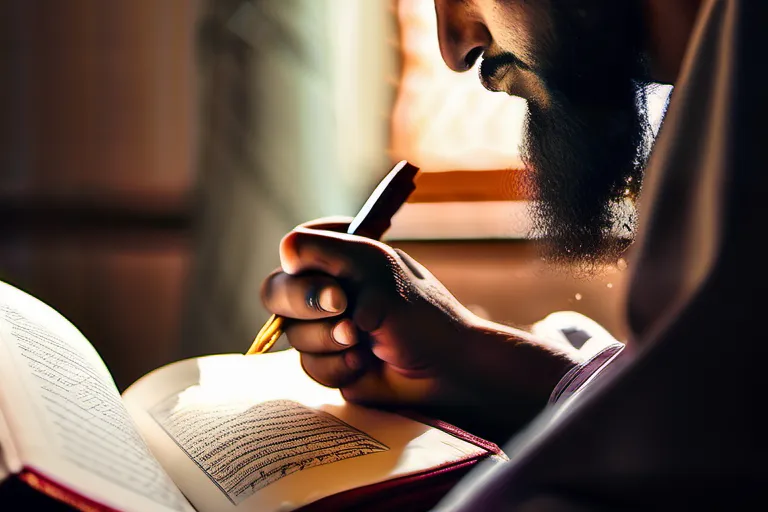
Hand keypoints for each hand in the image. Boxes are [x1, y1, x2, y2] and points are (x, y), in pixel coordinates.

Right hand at [261, 217, 580, 439]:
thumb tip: (286, 252)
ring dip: (328, 337)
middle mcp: (329, 290)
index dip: (302, 266)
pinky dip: (336, 366)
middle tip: (342, 306)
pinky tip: (364, 363)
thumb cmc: (419, 314)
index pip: (293, 252)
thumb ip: (325, 250)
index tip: (331, 275)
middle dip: (306, 301)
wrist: (446, 370)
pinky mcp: (330, 363)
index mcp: (341, 258)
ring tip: (363, 339)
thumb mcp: (374, 268)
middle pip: (276, 292)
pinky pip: (309, 365)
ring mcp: (327, 328)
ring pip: (292, 333)